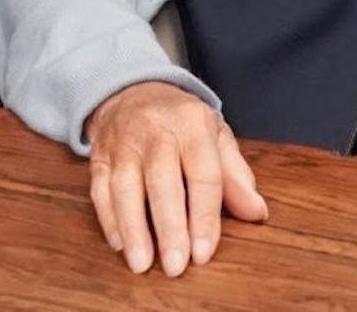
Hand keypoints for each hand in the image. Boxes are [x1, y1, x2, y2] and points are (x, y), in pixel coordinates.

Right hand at [86, 80, 265, 275]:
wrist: (134, 89)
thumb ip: (235, 176)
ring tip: (142, 263)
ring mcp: (123, 141)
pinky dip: (109, 218)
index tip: (204, 254)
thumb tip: (257, 212)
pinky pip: (100, 188)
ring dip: (133, 227)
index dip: (204, 215)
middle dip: (169, 226)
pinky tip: (120, 245)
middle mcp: (156, 129)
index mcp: (192, 123)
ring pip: (125, 185)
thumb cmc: (182, 122)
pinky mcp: (99, 155)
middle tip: (176, 266)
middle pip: (162, 180)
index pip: (203, 172)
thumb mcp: (215, 136)